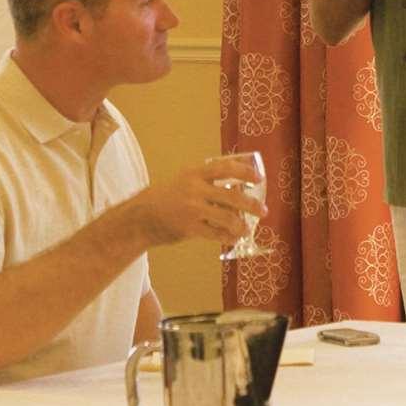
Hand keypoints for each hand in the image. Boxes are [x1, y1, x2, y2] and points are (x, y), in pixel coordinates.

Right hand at [134, 156, 266, 247]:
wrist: (142, 216)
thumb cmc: (168, 198)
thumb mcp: (185, 181)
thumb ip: (207, 182)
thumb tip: (238, 188)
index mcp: (195, 173)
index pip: (225, 168)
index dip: (245, 172)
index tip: (259, 179)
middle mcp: (194, 189)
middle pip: (232, 196)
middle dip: (252, 204)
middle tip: (264, 210)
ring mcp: (192, 209)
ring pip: (228, 218)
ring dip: (242, 224)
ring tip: (246, 228)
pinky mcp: (189, 228)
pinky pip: (216, 234)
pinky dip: (228, 236)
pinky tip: (233, 237)